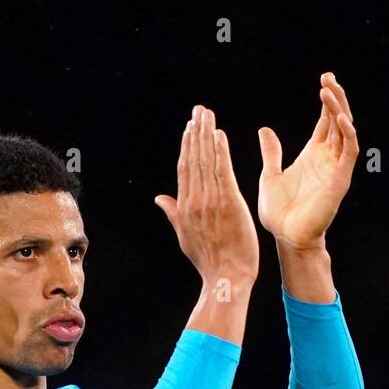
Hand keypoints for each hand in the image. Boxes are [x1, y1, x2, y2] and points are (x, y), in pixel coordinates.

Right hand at [155, 104, 259, 286]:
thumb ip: (173, 213)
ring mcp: (211, 202)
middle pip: (193, 160)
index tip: (190, 128)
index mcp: (184, 208)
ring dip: (207, 135)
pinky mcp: (229, 203)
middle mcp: (194, 201)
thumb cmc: (210, 260)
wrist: (226, 277)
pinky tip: (220, 135)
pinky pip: (222, 172)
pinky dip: (220, 152)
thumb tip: (160, 198)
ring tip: (208, 115)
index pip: (184, 169)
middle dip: (196, 133)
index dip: (187, 146)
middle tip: (199, 111)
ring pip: (207, 161)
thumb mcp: (184, 237)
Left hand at [258, 72, 358, 249]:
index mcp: (312, 155)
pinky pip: (349, 152)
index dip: (327, 101)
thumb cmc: (279, 213)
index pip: (325, 121)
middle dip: (335, 98)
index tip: (323, 79)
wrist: (286, 238)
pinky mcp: (340, 180)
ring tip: (329, 90)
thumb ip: (272, 152)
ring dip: (340, 110)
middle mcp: (327, 159)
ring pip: (346, 131)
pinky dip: (346, 133)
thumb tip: (265, 130)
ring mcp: (335, 168)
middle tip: (328, 77)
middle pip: (338, 121)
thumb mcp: (270, 175)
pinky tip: (338, 117)